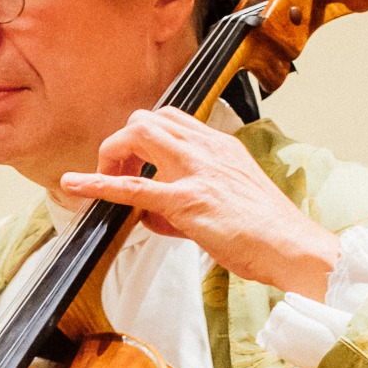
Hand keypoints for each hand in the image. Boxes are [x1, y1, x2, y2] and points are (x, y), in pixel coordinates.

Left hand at [58, 107, 342, 297]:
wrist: (292, 248)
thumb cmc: (268, 234)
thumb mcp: (227, 207)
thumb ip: (184, 207)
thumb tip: (150, 217)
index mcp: (220, 148)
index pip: (171, 120)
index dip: (144, 136)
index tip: (133, 161)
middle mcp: (208, 150)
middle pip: (148, 120)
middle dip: (123, 142)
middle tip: (115, 173)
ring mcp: (197, 172)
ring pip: (139, 135)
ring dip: (112, 155)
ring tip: (103, 180)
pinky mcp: (188, 201)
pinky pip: (134, 187)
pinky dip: (97, 185)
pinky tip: (75, 186)